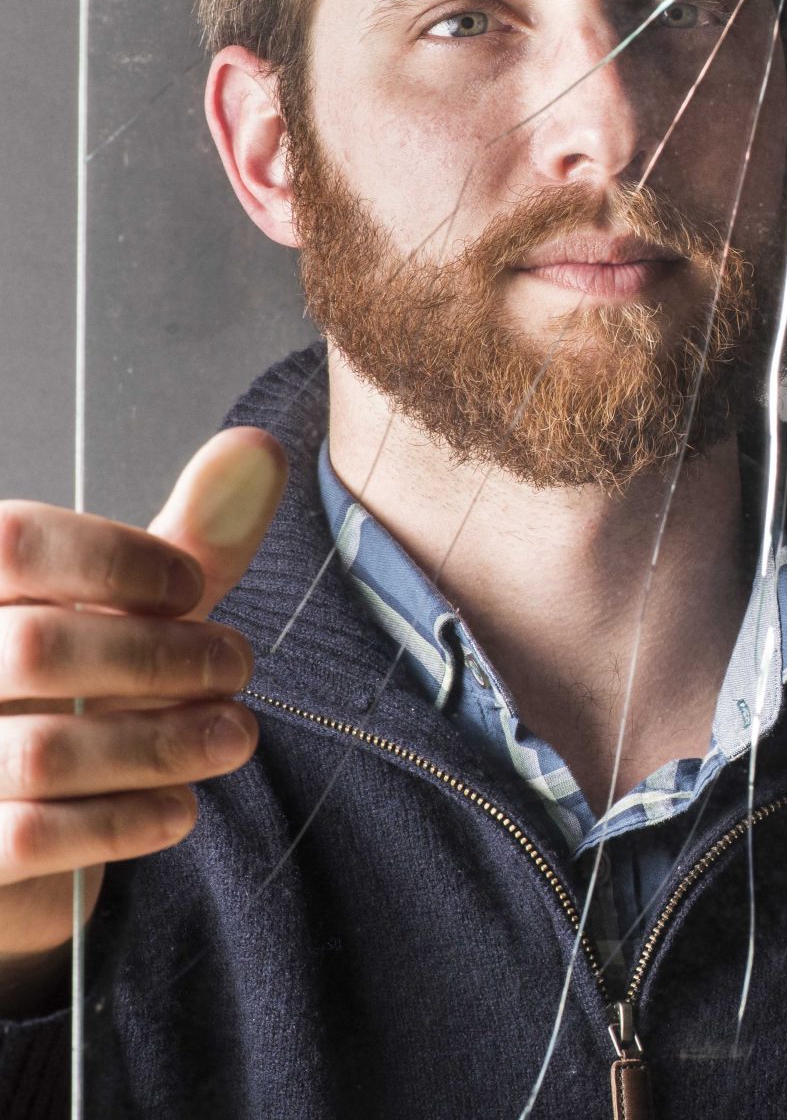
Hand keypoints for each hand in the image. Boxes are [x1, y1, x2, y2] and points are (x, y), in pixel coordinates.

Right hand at [0, 430, 283, 1011]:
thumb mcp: (129, 610)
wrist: (9, 835)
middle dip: (164, 659)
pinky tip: (179, 807)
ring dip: (167, 744)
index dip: (115, 559)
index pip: (10, 542)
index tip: (190, 588)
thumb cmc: (73, 694)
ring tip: (234, 734)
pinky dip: (127, 821)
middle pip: (37, 649)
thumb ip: (192, 537)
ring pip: (45, 753)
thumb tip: (260, 447)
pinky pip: (34, 840)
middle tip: (235, 665)